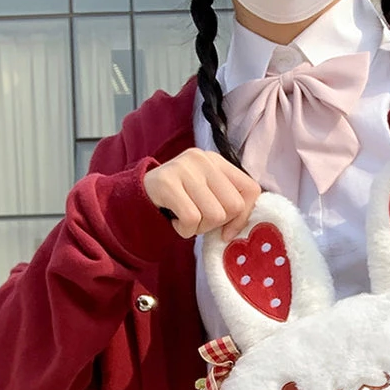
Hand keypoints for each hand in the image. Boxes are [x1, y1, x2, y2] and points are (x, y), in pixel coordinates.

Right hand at [143, 149, 260, 240]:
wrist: (138, 197)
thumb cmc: (180, 201)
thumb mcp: (208, 195)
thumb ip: (228, 203)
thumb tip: (239, 228)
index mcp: (218, 161)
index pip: (251, 189)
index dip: (243, 217)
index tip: (227, 230)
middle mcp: (202, 159)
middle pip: (233, 206)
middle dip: (217, 223)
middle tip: (199, 219)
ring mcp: (184, 168)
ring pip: (214, 215)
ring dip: (199, 228)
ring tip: (185, 217)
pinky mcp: (167, 183)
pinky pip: (192, 220)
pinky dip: (184, 230)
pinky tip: (175, 220)